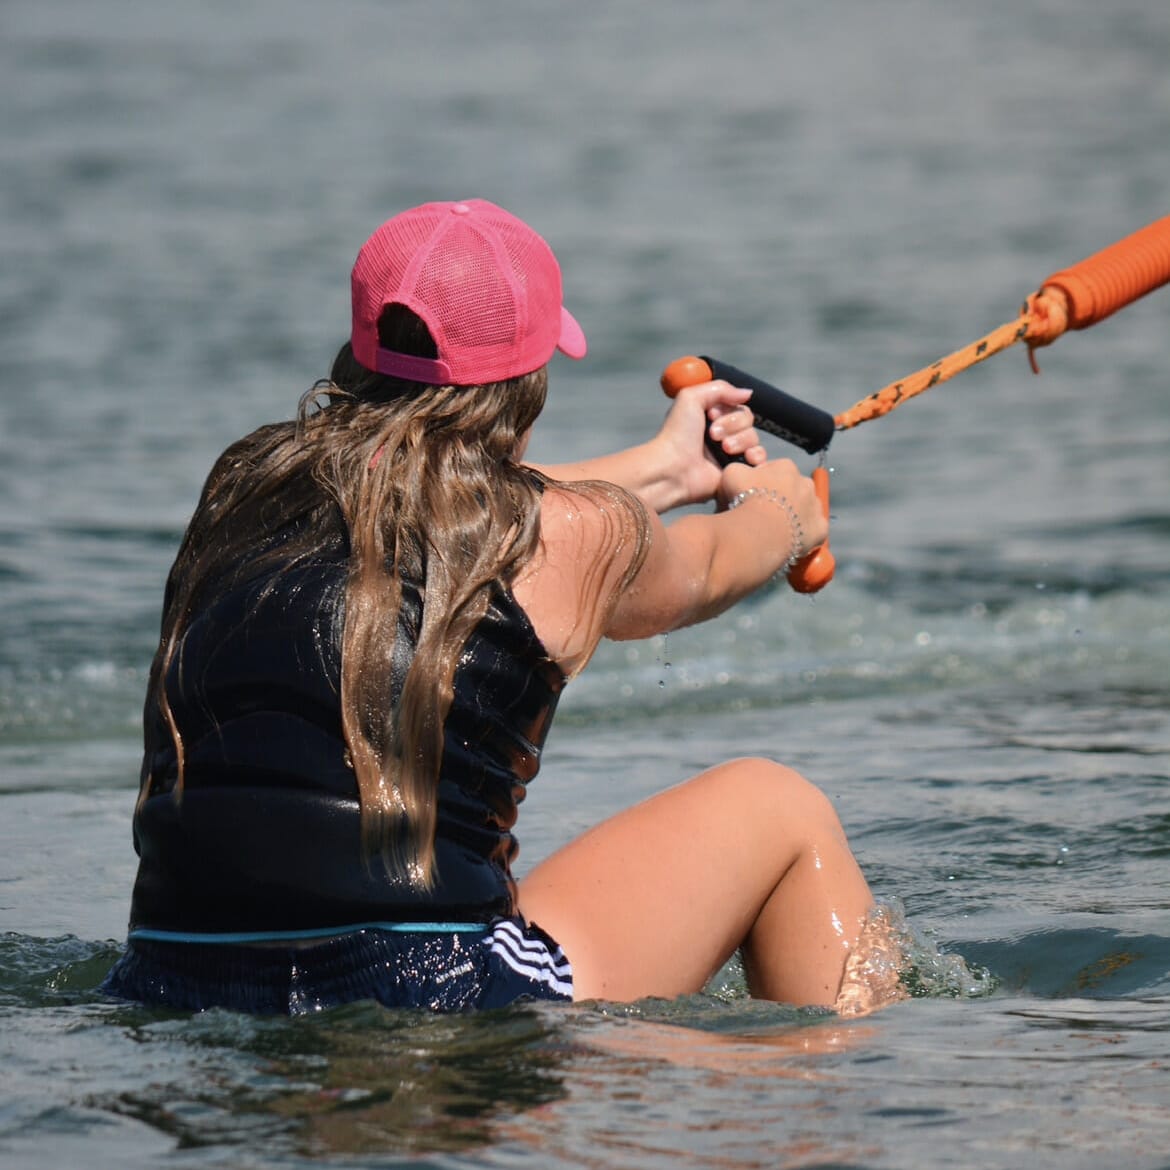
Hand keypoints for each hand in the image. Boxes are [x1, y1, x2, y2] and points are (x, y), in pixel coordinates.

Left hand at [653, 380, 766, 508]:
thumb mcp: (690, 397)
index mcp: (710, 417)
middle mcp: (722, 434)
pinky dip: (756, 456)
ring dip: (739, 441)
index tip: (711, 415)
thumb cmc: (677, 434)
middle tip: (712, 435)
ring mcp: (730, 454)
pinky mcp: (737, 471)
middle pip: (748, 419)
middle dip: (732, 424)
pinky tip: (744, 457)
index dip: (727, 409)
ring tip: (723, 449)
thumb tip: (747, 393)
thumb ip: (720, 388)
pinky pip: (760, 459)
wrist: (674, 468)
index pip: (736, 404)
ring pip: (753, 438)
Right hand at [716, 458, 828, 557]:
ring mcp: (816, 506)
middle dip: (782, 497)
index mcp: (786, 467)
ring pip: (805, 508)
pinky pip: (813, 530)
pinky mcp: (821, 528)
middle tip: (764, 512)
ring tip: (776, 528)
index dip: (762, 482)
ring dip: (794, 515)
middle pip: (793, 488)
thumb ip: (740, 469)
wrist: (760, 532)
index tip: (752, 495)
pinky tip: (788, 539)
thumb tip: (743, 474)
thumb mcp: (732, 474)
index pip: (775, 470)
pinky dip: (803, 534)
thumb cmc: (745, 501)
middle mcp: (805, 483)